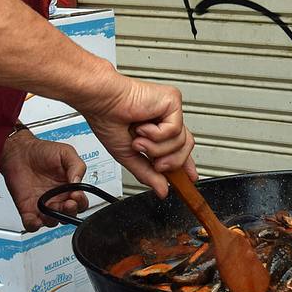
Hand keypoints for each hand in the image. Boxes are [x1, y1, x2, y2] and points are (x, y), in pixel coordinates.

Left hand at [0, 127, 88, 230]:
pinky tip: (36, 218)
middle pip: (69, 216)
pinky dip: (34, 225)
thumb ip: (77, 166)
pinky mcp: (28, 209)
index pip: (81, 203)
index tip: (76, 194)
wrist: (20, 151)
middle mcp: (58, 199)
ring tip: (51, 207)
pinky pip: (32, 224)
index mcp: (69, 188)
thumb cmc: (43, 151)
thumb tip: (78, 181)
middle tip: (67, 203)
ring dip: (53, 219)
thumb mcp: (66, 153)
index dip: (80, 202)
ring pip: (52, 222)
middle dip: (70, 212)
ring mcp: (43, 205)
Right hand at [85, 74, 196, 197]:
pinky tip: (143, 127)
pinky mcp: (172, 100)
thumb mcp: (129, 156)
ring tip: (138, 140)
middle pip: (186, 147)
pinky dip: (157, 134)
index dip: (186, 164)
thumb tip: (162, 190)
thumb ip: (147, 174)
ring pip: (181, 142)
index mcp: (157, 129)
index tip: (190, 178)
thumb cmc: (108, 119)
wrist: (102, 102)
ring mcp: (170, 110)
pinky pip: (175, 129)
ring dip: (157, 148)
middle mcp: (166, 118)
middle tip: (156, 164)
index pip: (179, 148)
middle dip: (171, 161)